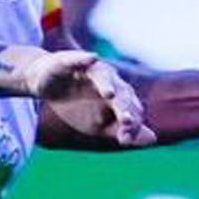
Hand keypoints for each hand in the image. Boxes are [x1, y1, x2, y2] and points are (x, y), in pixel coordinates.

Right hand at [25, 47, 154, 147]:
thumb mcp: (99, 125)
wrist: (45, 85)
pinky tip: (91, 57)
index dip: (129, 125)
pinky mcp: (70, 60)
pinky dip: (84, 58)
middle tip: (126, 121)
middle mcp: (110, 80)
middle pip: (121, 92)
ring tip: (109, 94)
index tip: (124, 141)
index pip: (130, 110)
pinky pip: (78, 58)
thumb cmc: (76, 105)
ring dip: (107, 83)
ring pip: (103, 75)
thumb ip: (124, 131)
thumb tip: (153, 139)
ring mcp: (91, 69)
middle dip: (123, 107)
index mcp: (119, 96)